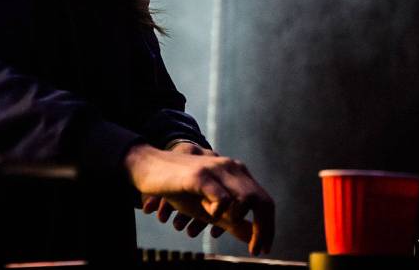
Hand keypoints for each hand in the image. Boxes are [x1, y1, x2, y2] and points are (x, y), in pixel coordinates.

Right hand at [126, 142, 274, 255]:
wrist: (150, 168)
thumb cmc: (181, 189)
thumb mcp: (210, 208)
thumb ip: (232, 220)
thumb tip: (254, 237)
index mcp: (237, 173)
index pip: (265, 201)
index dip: (268, 226)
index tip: (263, 248)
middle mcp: (231, 168)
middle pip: (261, 201)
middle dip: (263, 230)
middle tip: (255, 250)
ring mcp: (217, 169)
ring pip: (246, 199)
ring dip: (239, 221)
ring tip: (224, 228)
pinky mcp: (201, 176)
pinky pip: (222, 199)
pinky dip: (219, 212)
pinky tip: (207, 214)